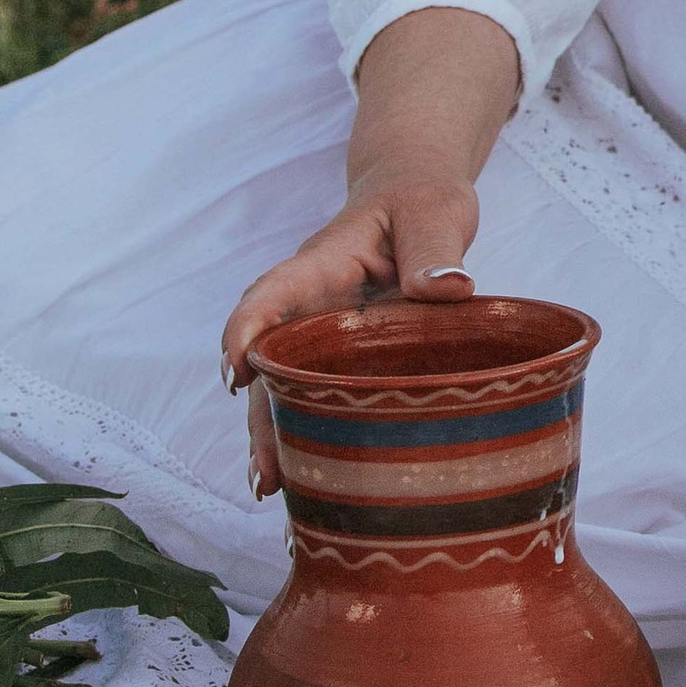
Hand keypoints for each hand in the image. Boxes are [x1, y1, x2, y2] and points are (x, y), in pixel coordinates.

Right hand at [221, 179, 483, 497]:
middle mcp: (311, 306)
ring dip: (277, 437)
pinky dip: (309, 437)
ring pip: (287, 388)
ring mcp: (322, 335)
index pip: (275, 293)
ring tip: (270, 490)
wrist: (416, 196)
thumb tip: (447, 288)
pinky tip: (309, 483)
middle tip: (264, 471)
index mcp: (324, 264)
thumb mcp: (434, 211)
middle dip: (261, 414)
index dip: (250, 329)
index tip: (238, 369)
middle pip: (272, 361)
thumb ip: (435, 247)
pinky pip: (319, 395)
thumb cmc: (421, 199)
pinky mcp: (343, 357)